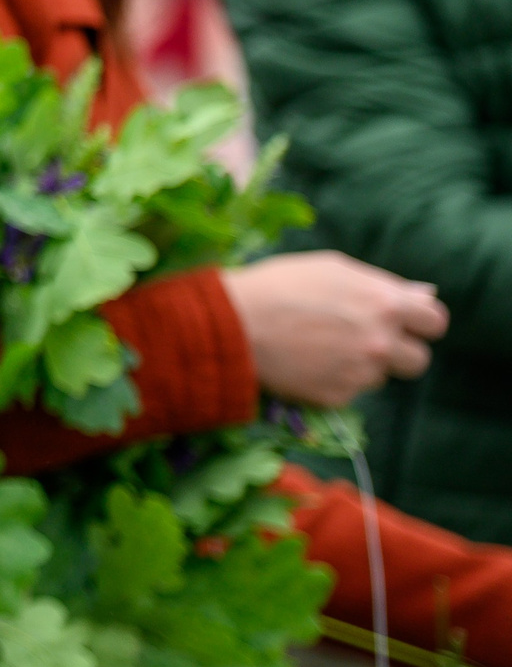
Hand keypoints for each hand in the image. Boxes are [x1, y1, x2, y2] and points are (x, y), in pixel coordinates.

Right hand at [223, 250, 449, 405]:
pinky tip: (305, 362)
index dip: (420, 322)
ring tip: (322, 348)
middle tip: (365, 340)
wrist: (231, 324)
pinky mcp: (337, 397)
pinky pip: (349, 391)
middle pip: (418, 360)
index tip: (404, 323)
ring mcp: (360, 373)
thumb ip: (382, 285)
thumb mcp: (333, 269)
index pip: (435, 322)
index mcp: (386, 304)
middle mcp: (381, 342)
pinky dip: (332, 380)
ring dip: (362, 365)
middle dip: (397, 351)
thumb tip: (422, 296)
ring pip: (380, 377)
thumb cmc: (279, 284)